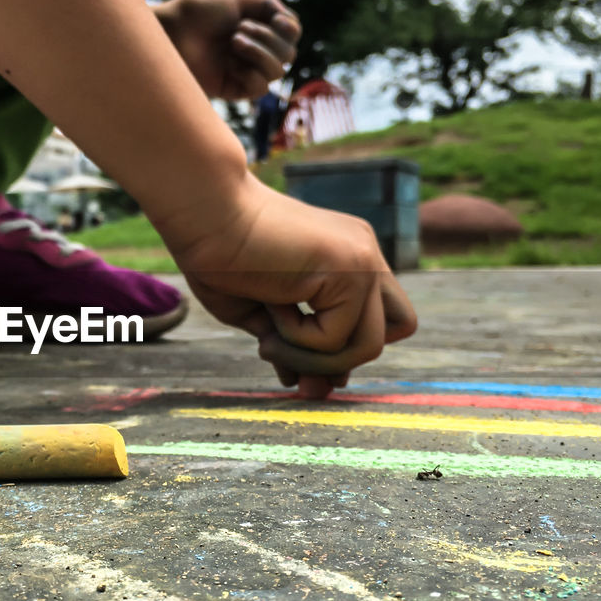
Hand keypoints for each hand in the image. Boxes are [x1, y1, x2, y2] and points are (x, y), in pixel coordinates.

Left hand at [154, 0, 300, 99]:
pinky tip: (230, 64)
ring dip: (260, 52)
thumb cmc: (197, 11)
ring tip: (233, 42)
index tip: (276, 20)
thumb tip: (291, 24)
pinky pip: (260, 88)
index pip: (291, 34)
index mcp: (256, 26)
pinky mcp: (233, 89)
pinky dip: (250, 73)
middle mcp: (253, 49)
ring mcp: (243, 70)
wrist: (171, 32)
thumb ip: (268, 5)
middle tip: (238, 29)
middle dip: (269, 38)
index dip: (290, 28)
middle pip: (289, 53)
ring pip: (277, 71)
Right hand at [162, 177, 417, 398]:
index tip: (300, 361)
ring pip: (369, 345)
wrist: (203, 212)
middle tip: (294, 370)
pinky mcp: (350, 269)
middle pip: (397, 331)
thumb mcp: (264, 314)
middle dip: (345, 360)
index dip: (351, 345)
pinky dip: (295, 340)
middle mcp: (366, 255)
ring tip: (269, 337)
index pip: (384, 317)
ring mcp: (363, 260)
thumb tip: (313, 389)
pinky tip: (270, 304)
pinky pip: (333, 339)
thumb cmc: (219, 256)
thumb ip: (295, 345)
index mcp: (351, 257)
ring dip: (312, 358)